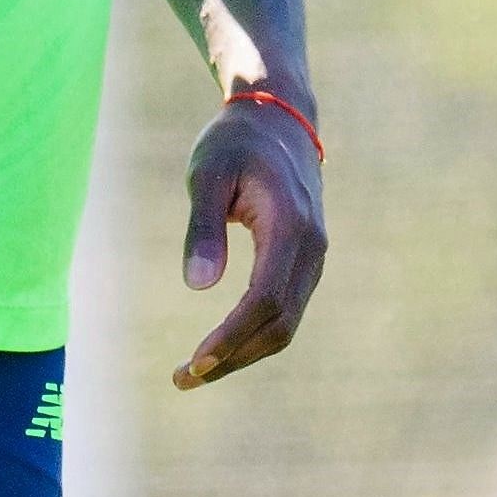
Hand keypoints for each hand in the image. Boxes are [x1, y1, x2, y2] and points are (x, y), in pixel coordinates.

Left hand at [172, 94, 328, 385]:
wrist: (277, 117)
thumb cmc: (234, 143)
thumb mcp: (207, 174)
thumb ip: (202, 227)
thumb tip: (198, 287)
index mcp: (289, 225)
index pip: (265, 299)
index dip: (231, 337)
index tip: (194, 362)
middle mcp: (312, 246)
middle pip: (280, 324)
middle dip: (233, 358)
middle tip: (182, 378)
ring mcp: (315, 255)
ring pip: (286, 323)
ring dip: (243, 353)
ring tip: (193, 370)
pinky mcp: (306, 260)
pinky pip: (286, 310)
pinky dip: (254, 335)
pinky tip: (220, 345)